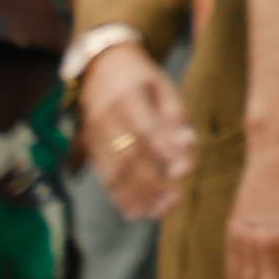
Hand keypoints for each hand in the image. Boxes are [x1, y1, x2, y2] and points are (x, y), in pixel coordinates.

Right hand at [76, 40, 197, 219]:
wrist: (100, 66)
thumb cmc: (140, 76)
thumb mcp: (162, 84)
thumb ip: (175, 114)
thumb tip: (188, 143)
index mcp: (127, 96)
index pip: (146, 128)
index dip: (164, 151)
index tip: (183, 170)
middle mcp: (106, 117)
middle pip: (127, 155)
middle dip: (151, 182)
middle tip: (174, 200)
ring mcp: (94, 134)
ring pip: (113, 170)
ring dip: (135, 196)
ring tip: (157, 212)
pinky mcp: (90, 147)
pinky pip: (102, 175)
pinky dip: (118, 196)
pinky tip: (133, 211)